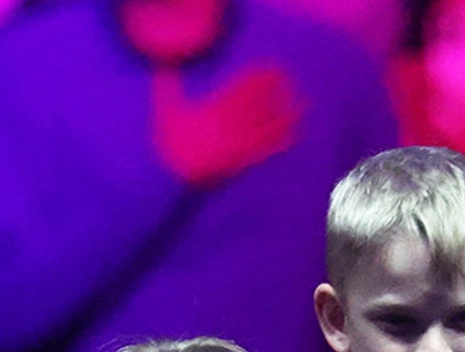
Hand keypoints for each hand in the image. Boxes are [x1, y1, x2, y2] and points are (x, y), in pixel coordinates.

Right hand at [151, 64, 301, 186]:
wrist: (169, 175)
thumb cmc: (167, 144)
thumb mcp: (164, 110)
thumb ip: (166, 85)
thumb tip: (163, 62)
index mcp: (212, 109)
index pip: (239, 88)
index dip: (256, 77)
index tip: (269, 67)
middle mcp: (227, 123)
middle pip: (256, 102)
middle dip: (272, 89)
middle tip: (288, 77)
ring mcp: (235, 142)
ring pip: (264, 124)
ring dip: (283, 114)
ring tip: (302, 105)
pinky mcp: (239, 160)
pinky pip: (262, 150)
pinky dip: (278, 143)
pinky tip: (292, 136)